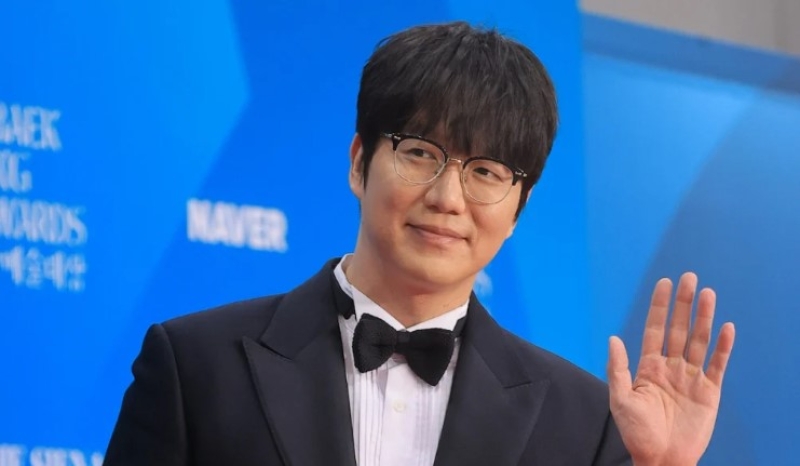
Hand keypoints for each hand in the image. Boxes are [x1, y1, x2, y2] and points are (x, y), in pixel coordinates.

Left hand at [607, 272, 734, 465]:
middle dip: (684, 304)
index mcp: (649, 366)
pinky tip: (725, 327)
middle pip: (679, 329)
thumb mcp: (620, 399)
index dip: (660, 307)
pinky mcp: (709, 392)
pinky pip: (717, 364)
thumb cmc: (636, 432)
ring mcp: (690, 378)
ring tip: (708, 293)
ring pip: (698, 341)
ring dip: (704, 317)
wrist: (660, 459)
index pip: (655, 329)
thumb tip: (612, 338)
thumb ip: (618, 368)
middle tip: (689, 278)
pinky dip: (722, 346)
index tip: (664, 283)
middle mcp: (671, 367)